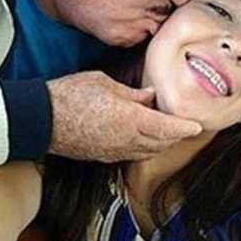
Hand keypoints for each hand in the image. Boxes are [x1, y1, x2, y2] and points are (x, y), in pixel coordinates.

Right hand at [47, 71, 202, 161]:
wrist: (42, 119)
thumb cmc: (70, 96)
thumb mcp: (105, 83)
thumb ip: (132, 93)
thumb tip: (150, 95)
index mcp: (131, 119)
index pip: (168, 128)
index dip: (185, 128)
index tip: (197, 125)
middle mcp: (127, 140)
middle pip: (162, 143)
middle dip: (175, 135)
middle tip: (183, 124)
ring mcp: (115, 151)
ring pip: (148, 152)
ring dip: (160, 143)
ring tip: (165, 131)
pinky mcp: (103, 156)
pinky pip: (132, 155)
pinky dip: (144, 148)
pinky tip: (142, 138)